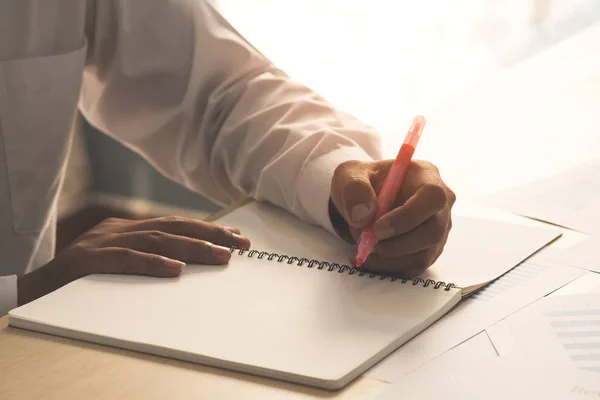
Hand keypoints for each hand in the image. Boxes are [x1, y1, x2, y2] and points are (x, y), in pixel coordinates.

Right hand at [17, 216, 249, 305]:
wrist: (33, 290)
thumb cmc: (80, 282)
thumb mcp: (117, 264)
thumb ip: (146, 258)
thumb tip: (187, 264)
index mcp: (126, 229)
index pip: (174, 224)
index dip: (207, 228)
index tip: (236, 237)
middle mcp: (117, 230)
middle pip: (172, 226)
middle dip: (210, 234)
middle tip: (241, 245)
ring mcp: (101, 243)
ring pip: (155, 240)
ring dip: (192, 248)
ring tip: (220, 257)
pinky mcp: (87, 260)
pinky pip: (125, 259)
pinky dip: (152, 263)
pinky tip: (176, 269)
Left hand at [330, 159, 454, 275]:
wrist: (362, 201)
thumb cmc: (361, 184)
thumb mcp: (348, 175)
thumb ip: (354, 189)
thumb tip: (362, 216)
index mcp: (426, 175)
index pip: (433, 197)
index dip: (408, 216)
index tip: (377, 229)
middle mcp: (439, 204)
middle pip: (433, 231)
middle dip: (397, 245)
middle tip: (368, 244)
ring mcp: (437, 229)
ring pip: (423, 255)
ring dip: (388, 259)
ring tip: (361, 249)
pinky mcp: (428, 250)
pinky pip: (413, 267)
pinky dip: (388, 267)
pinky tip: (368, 257)